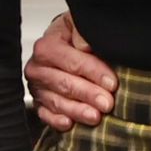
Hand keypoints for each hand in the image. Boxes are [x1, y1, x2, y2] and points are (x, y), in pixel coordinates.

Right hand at [25, 10, 117, 131]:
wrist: (66, 45)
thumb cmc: (77, 37)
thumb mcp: (81, 25)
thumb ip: (83, 32)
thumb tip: (84, 44)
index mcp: (47, 46)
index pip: (72, 61)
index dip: (93, 72)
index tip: (112, 83)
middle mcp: (38, 68)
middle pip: (64, 84)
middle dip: (88, 94)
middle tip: (107, 104)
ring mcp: (37, 88)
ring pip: (57, 102)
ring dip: (77, 111)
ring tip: (96, 117)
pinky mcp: (39, 104)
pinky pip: (46, 115)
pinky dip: (57, 120)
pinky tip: (70, 124)